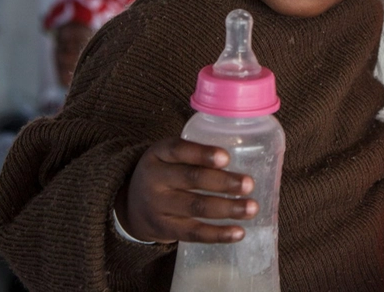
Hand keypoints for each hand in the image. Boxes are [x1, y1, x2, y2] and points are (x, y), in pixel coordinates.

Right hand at [117, 137, 256, 243]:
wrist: (131, 205)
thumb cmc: (167, 173)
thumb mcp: (170, 156)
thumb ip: (197, 153)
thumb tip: (248, 154)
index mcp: (159, 153)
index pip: (178, 149)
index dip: (202, 154)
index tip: (226, 158)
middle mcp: (155, 178)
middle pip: (191, 179)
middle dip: (223, 182)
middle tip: (249, 184)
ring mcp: (158, 206)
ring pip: (195, 207)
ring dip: (227, 208)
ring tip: (252, 207)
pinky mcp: (164, 229)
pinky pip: (193, 233)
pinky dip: (217, 234)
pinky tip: (238, 232)